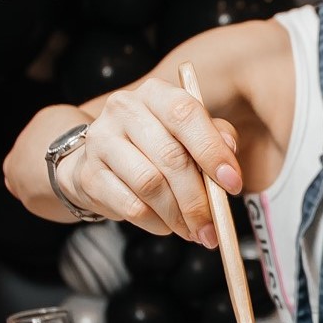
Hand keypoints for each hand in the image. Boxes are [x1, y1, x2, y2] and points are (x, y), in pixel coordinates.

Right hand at [62, 79, 241, 245]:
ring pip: (150, 184)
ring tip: (194, 230)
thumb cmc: (154, 145)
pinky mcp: (89, 174)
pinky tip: (167, 226)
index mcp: (155, 92)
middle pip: (170, 156)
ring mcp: (101, 140)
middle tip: (214, 226)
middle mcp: (124, 108)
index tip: (233, 184)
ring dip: (178, 215)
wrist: (99, 159)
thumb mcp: (187, 133)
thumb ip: (214, 136)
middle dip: (198, 198)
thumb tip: (229, 150)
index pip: (186, 114)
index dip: (212, 150)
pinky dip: (156, 222)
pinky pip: (131, 206)